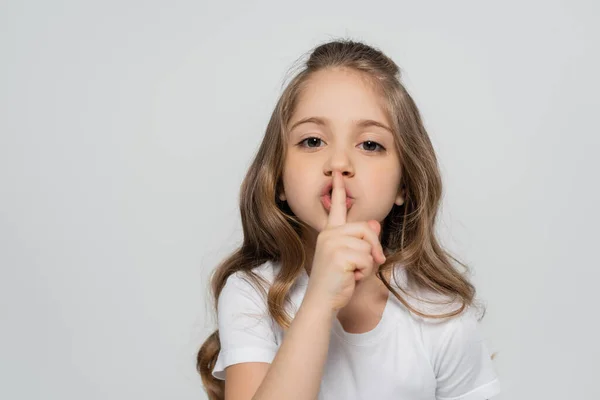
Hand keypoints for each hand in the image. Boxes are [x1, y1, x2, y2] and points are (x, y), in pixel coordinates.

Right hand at [304, 170, 385, 312]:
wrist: (322, 301)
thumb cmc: (336, 282)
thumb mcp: (352, 259)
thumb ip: (363, 241)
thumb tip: (375, 225)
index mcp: (330, 232)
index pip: (337, 207)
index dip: (338, 189)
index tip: (338, 172)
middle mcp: (329, 234)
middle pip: (366, 228)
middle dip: (373, 248)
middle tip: (367, 265)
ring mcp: (332, 243)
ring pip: (368, 246)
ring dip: (366, 264)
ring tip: (351, 273)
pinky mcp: (339, 254)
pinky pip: (367, 258)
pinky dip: (364, 272)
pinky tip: (350, 278)